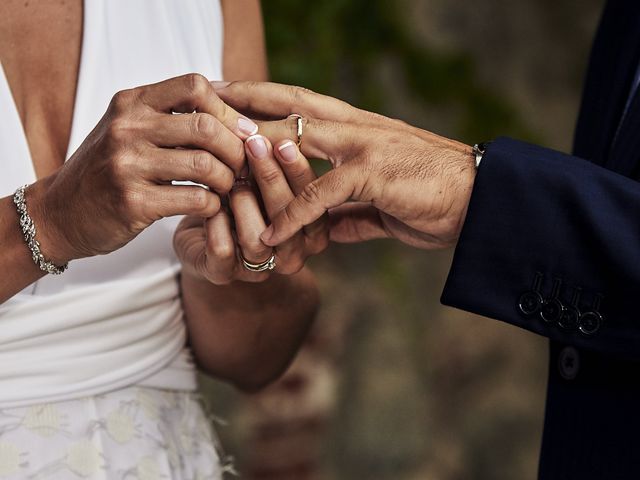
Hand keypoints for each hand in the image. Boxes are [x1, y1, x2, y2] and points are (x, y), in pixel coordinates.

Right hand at [30, 74, 257, 264]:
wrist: (61, 212)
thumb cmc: (109, 169)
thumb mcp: (130, 129)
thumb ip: (171, 116)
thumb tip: (236, 113)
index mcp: (131, 102)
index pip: (194, 86)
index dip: (228, 110)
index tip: (241, 133)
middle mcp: (127, 128)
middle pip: (206, 127)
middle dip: (236, 149)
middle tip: (243, 166)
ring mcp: (126, 165)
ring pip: (205, 165)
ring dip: (228, 180)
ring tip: (228, 187)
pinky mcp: (132, 203)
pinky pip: (195, 199)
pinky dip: (214, 205)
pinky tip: (211, 207)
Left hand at [174, 134, 327, 284]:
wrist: (203, 237)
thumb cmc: (242, 200)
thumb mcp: (263, 178)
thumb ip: (277, 161)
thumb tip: (278, 124)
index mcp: (312, 230)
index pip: (315, 202)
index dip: (300, 172)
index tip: (285, 142)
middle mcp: (293, 254)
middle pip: (290, 219)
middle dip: (271, 179)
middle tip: (255, 146)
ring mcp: (259, 268)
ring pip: (258, 239)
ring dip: (243, 202)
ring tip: (230, 178)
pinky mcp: (223, 274)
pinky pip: (223, 251)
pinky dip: (215, 223)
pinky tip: (209, 201)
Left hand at [213, 81, 475, 249]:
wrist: (480, 198)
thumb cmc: (432, 195)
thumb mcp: (381, 202)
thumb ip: (349, 211)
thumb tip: (327, 228)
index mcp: (356, 129)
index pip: (300, 104)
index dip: (263, 97)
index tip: (229, 95)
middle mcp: (356, 128)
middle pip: (290, 105)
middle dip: (246, 99)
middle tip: (205, 95)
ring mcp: (364, 148)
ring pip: (299, 139)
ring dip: (257, 146)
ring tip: (218, 153)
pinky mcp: (374, 176)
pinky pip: (323, 197)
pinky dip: (295, 215)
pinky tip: (270, 233)